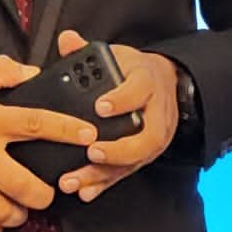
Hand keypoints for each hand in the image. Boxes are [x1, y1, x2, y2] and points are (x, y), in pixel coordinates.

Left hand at [54, 29, 179, 202]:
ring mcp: (154, 137)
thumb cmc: (132, 72)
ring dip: (106, 172)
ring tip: (77, 180)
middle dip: (118, 148)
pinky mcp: (145, 155)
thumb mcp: (115, 56)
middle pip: (145, 136)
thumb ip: (87, 51)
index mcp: (147, 82)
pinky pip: (127, 172)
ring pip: (136, 160)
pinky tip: (86, 191)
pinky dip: (106, 183)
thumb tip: (67, 39)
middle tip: (92, 151)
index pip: (138, 91)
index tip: (100, 106)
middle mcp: (156, 113)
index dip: (121, 99)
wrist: (163, 84)